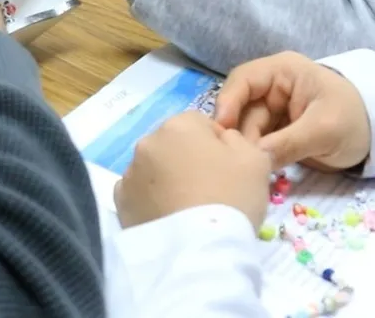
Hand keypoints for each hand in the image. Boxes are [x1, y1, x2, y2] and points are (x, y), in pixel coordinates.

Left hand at [115, 111, 271, 228]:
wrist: (199, 250)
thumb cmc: (231, 197)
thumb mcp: (254, 160)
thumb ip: (237, 139)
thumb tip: (222, 139)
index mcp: (179, 125)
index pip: (200, 124)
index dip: (217, 146)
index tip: (227, 171)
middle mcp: (148, 142)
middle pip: (174, 145)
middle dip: (188, 161)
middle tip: (208, 191)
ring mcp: (130, 173)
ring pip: (154, 169)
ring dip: (168, 181)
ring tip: (187, 209)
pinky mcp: (120, 203)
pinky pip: (140, 194)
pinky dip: (152, 201)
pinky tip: (169, 219)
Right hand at [213, 52, 371, 171]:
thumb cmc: (356, 120)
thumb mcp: (325, 130)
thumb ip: (288, 143)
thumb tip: (253, 159)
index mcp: (284, 71)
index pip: (243, 80)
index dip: (228, 103)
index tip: (221, 131)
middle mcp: (273, 88)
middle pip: (242, 108)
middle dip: (241, 134)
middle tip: (243, 163)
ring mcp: (274, 110)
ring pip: (247, 129)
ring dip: (248, 149)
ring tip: (251, 170)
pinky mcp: (278, 132)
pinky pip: (258, 142)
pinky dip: (256, 156)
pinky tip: (256, 170)